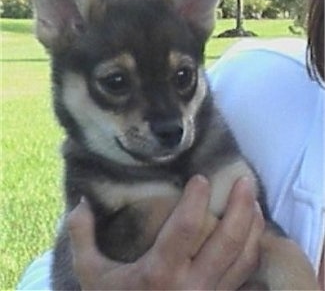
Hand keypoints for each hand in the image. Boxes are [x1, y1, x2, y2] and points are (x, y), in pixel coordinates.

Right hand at [68, 176, 264, 289]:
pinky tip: (255, 231)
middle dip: (240, 206)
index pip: (186, 228)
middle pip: (227, 241)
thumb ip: (82, 237)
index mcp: (158, 273)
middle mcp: (192, 285)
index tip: (201, 178)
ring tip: (253, 198)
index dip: (197, 200)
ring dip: (252, 225)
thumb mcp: (90, 276)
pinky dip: (254, 249)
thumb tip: (81, 202)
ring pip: (243, 258)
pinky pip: (246, 274)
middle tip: (245, 179)